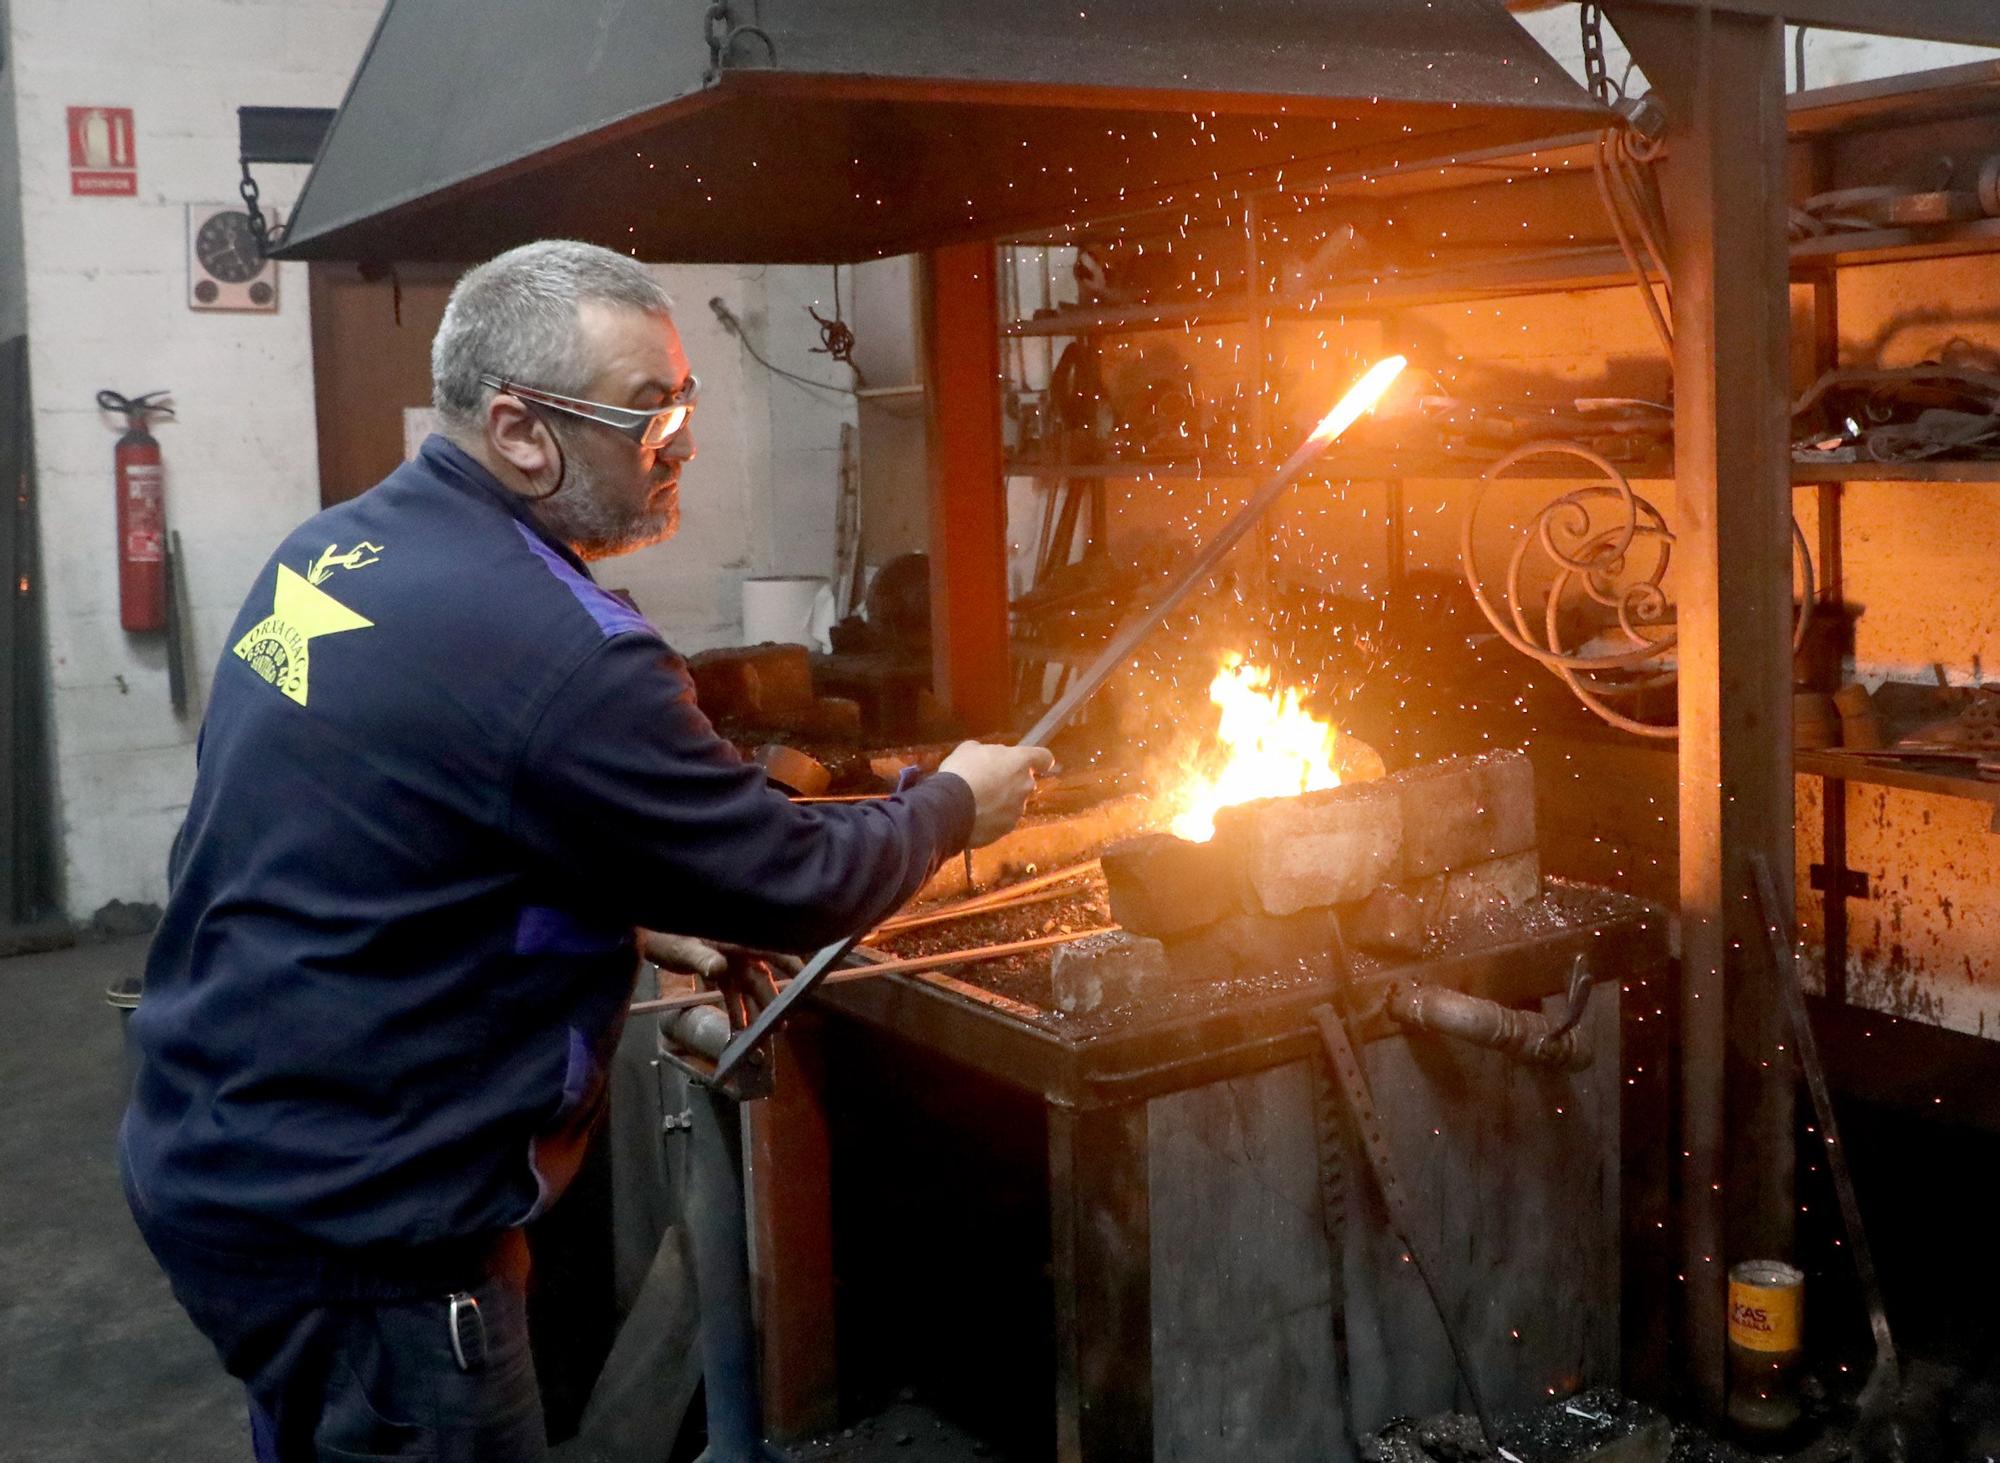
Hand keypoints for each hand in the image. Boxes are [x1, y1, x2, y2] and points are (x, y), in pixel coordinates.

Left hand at [640, 931, 801, 1025]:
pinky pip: (731, 993)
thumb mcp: (684, 948)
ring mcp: (728, 962)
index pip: (771, 949)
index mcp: (736, 940)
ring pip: (748, 989)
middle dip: (772, 1002)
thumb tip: (720, 969)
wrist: (648, 938)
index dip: (792, 964)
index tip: (807, 981)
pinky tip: (738, 1028)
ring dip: (754, 1010)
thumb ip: (702, 958)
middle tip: (780, 1025)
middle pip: (761, 978)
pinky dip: (735, 1010)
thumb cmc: (668, 936)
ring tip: (762, 1034)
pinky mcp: (717, 972)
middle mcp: (737, 952)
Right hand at [937, 741, 1055, 847]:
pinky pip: (1003, 820)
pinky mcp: (1007, 828)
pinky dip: (992, 818)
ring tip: (976, 800)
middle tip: (988, 780)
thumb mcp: (968, 750)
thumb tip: (984, 755)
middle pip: (1025, 781)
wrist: (950, 808)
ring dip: (1000, 801)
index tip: (1037, 763)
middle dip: (1010, 781)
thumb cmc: (961, 774)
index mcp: (1019, 761)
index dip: (1040, 760)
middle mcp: (1025, 785)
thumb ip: (985, 751)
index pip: (1044, 757)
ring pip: (1014, 802)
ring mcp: (1018, 809)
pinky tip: (974, 814)